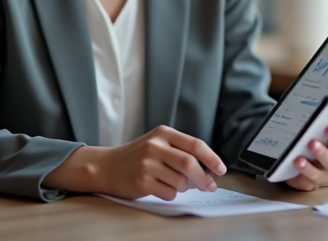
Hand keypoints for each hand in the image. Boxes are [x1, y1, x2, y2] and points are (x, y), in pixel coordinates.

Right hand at [43, 125, 226, 200]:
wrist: (107, 166)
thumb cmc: (138, 156)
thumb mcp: (157, 142)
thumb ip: (180, 150)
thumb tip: (209, 169)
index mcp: (163, 133)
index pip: (195, 144)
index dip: (212, 158)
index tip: (221, 169)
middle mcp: (155, 146)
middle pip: (190, 164)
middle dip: (204, 178)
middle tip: (209, 186)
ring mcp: (147, 164)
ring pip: (181, 182)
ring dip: (184, 187)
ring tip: (174, 183)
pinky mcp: (141, 182)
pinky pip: (169, 193)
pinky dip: (171, 194)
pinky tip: (161, 188)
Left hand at [285, 115, 327, 191]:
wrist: (293, 163)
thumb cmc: (306, 139)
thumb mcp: (310, 126)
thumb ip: (315, 117)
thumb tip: (309, 102)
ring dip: (322, 152)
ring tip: (311, 144)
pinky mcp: (317, 180)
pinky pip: (314, 176)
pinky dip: (306, 169)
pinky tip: (298, 161)